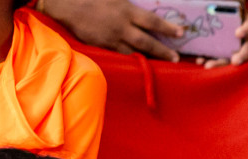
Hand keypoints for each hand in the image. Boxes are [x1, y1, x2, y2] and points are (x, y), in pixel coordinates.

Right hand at [42, 0, 186, 61]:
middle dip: (163, 51)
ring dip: (148, 58)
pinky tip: (138, 63)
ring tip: (161, 64)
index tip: (181, 32)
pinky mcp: (103, 46)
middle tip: (176, 58)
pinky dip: (131, 59)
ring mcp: (112, 38)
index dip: (168, 28)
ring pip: (135, 52)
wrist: (66, 5)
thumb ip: (129, 2)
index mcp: (126, 10)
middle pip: (147, 42)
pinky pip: (120, 55)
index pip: (152, 21)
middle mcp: (122, 26)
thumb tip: (142, 4)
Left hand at [193, 5, 247, 67]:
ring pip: (233, 57)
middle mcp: (243, 35)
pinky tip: (199, 60)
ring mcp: (233, 46)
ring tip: (209, 65)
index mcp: (244, 19)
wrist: (207, 10)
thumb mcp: (221, 3)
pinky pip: (219, 60)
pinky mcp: (222, 52)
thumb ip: (221, 3)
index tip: (238, 34)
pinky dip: (210, 61)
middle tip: (235, 61)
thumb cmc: (217, 5)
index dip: (247, 29)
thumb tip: (214, 0)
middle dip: (243, 55)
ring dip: (222, 63)